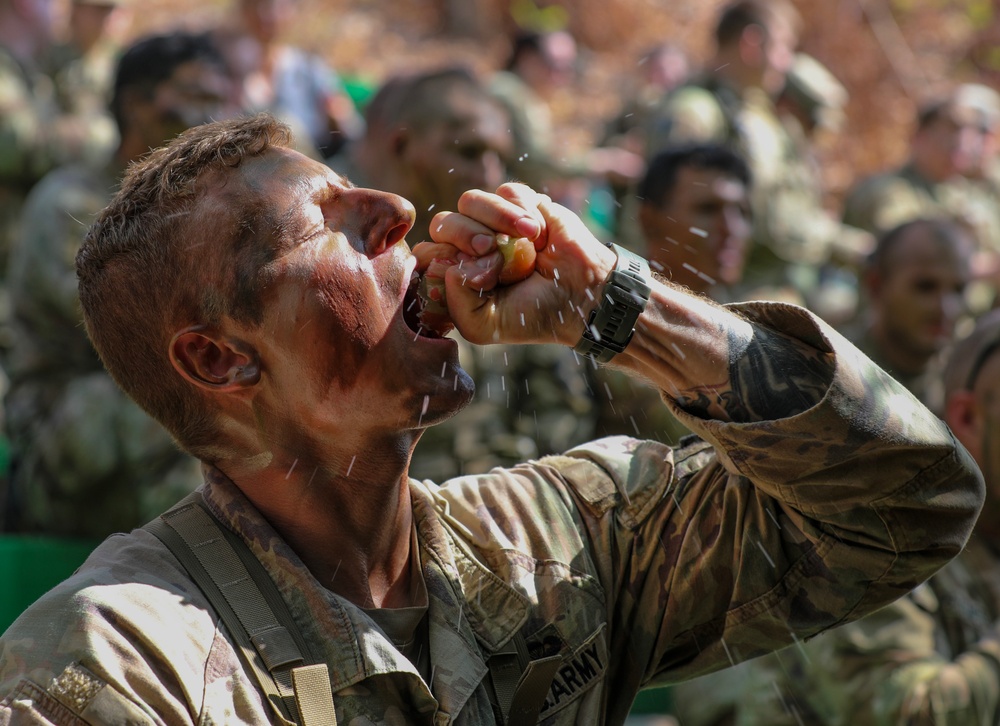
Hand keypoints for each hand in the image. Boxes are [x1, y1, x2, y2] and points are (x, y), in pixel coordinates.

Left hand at [415, 182, 614, 346]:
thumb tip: (451, 263)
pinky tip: (540, 234)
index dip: (442, 260)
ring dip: (496, 219)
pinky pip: (506, 191)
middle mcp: (469, 245)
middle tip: (492, 252)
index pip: (425, 254)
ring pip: (470, 201)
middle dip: (464, 235)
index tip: (472, 277)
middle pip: (443, 223)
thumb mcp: (484, 325)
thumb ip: (456, 302)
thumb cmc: (531, 314)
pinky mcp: (521, 203)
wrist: (580, 295)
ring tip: (526, 241)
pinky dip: (522, 211)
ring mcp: (493, 221)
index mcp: (456, 272)